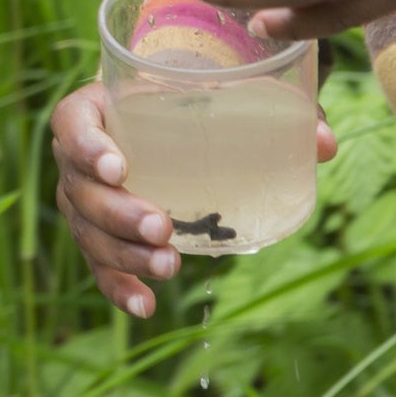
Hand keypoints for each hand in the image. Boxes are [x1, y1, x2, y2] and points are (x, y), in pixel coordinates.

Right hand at [52, 82, 337, 317]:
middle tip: (162, 227)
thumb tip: (324, 143)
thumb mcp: (222, 90)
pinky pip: (98, 264)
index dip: (86, 147)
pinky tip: (145, 306)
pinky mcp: (99, 234)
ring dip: (123, 255)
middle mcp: (79, 158)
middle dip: (117, 214)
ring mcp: (84, 200)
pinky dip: (118, 287)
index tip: (119, 167)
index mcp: (94, 110)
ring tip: (169, 266)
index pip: (71, 125)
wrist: (165, 112)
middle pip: (80, 191)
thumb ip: (270, 107)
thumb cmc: (188, 97)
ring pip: (87, 232)